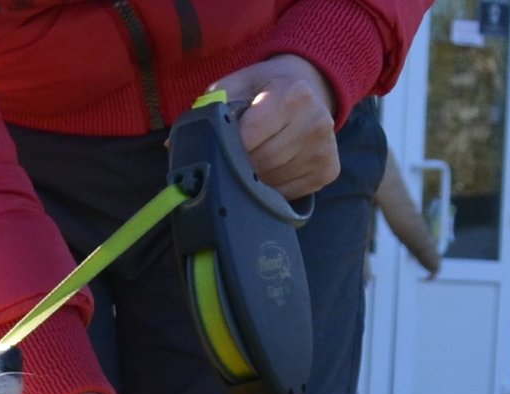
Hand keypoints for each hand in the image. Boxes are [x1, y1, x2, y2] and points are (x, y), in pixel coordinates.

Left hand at [218, 54, 339, 201]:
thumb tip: (181, 144)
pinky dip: (272, 188)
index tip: (223, 143)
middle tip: (237, 153)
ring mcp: (324, 149)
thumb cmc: (267, 88)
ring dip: (254, 179)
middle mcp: (315, 122)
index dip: (228, 147)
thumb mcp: (240, 83)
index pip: (247, 140)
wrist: (311, 86)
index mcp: (292, 95)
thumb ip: (214, 107)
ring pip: (271, 183)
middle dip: (240, 164)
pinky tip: (272, 168)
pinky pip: (286, 194)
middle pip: (260, 164)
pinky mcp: (328, 171)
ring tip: (255, 157)